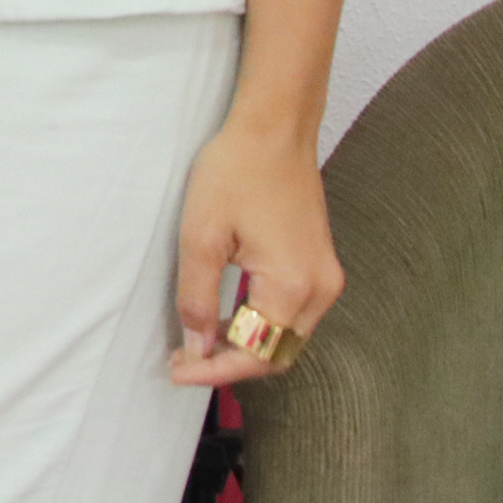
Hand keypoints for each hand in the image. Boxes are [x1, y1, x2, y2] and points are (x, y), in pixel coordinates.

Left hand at [168, 106, 341, 386]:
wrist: (274, 130)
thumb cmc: (236, 172)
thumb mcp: (201, 236)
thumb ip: (197, 297)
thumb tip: (197, 346)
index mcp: (293, 286)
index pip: (256, 354)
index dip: (215, 371)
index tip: (177, 372)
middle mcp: (320, 290)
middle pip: (277, 354)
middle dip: (231, 365)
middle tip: (184, 362)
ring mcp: (325, 278)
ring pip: (286, 338)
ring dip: (245, 347)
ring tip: (197, 345)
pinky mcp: (320, 266)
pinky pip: (292, 314)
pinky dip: (259, 325)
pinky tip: (225, 320)